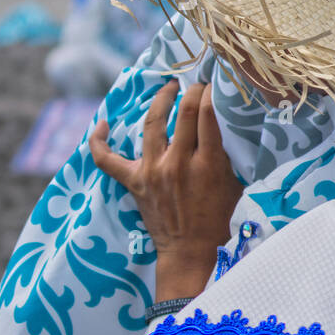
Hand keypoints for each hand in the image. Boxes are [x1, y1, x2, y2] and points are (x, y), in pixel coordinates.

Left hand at [89, 79, 242, 297]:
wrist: (191, 251)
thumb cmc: (219, 218)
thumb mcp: (234, 184)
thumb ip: (228, 155)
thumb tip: (228, 126)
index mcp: (209, 164)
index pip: (208, 114)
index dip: (211, 93)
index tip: (215, 84)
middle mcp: (179, 163)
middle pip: (184, 112)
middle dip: (190, 90)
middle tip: (195, 83)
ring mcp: (153, 171)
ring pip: (152, 124)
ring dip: (160, 101)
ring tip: (167, 89)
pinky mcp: (134, 182)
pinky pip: (108, 159)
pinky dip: (100, 141)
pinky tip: (103, 124)